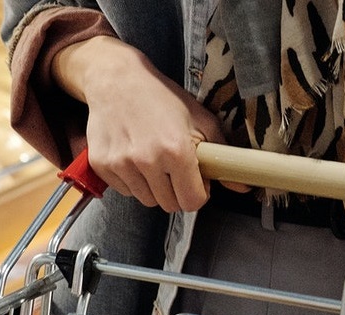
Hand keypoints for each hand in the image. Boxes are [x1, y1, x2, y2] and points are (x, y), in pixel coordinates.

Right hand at [52, 36, 233, 211]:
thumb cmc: (162, 98)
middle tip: (174, 169)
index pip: (192, 202)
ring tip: (153, 159)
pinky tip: (133, 156)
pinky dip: (132, 181)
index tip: (196, 181)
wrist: (116, 80)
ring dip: (154, 188)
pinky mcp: (101, 164)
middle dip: (177, 192)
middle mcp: (147, 160)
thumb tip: (243, 188)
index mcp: (176, 151)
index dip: (198, 194)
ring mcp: (121, 164)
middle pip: (169, 205)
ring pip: (147, 200)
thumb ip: (222, 157)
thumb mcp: (201, 121)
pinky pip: (125, 191)